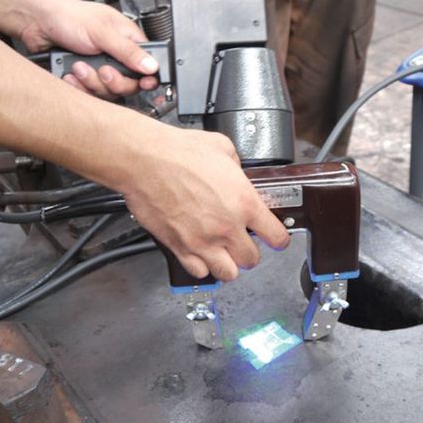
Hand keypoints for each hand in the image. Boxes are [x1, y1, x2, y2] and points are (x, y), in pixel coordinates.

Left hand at [21, 0, 158, 98]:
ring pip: (108, 92)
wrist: (37, 23)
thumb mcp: (103, 32)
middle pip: (128, 85)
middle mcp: (117, 57)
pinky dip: (79, 86)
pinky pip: (90, 94)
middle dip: (112, 81)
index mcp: (128, 41)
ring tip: (79, 67)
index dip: (146, 78)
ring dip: (91, 82)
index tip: (144, 84)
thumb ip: (128, 51)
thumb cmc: (69, 17)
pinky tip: (71, 74)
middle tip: (102, 70)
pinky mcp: (87, 79)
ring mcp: (102, 69)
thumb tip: (151, 65)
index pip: (147, 66)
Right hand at [121, 126, 289, 281]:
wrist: (145, 160)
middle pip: (252, 259)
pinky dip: (201, 267)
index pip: (276, 236)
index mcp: (244, 202)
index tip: (275, 239)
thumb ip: (237, 168)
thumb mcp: (223, 148)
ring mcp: (203, 241)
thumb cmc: (179, 152)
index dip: (278, 239)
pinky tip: (199, 254)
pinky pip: (199, 272)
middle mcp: (226, 227)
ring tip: (222, 253)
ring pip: (228, 273)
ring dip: (228, 265)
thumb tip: (237, 174)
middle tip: (243, 243)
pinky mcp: (180, 247)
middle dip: (250, 252)